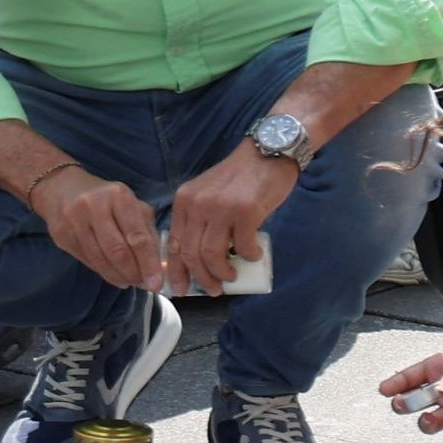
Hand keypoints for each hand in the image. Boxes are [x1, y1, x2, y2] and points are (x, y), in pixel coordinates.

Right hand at [24, 169, 166, 292]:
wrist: (61, 187)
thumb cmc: (105, 198)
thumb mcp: (131, 205)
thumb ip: (147, 231)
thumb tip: (158, 266)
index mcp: (118, 195)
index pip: (138, 236)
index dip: (148, 263)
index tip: (157, 283)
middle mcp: (94, 205)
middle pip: (117, 251)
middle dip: (133, 273)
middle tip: (143, 284)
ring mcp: (73, 220)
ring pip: (100, 259)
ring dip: (118, 276)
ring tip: (128, 281)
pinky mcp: (60, 234)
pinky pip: (86, 260)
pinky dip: (102, 271)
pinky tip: (111, 272)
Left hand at [157, 149, 292, 296]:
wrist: (268, 152)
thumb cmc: (240, 177)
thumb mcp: (208, 193)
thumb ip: (199, 218)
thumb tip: (199, 258)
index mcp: (184, 200)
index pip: (173, 243)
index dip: (175, 271)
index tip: (179, 289)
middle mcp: (198, 204)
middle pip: (191, 253)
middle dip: (201, 278)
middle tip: (213, 290)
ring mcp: (221, 208)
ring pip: (212, 255)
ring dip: (222, 272)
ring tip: (231, 276)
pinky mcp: (245, 211)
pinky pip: (242, 247)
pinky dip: (248, 256)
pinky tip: (254, 255)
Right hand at [373, 340, 442, 436]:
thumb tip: (442, 389)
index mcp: (442, 367)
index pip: (413, 375)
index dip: (397, 382)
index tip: (384, 389)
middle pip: (415, 399)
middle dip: (403, 402)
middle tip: (399, 403)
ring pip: (429, 418)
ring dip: (423, 419)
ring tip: (426, 417)